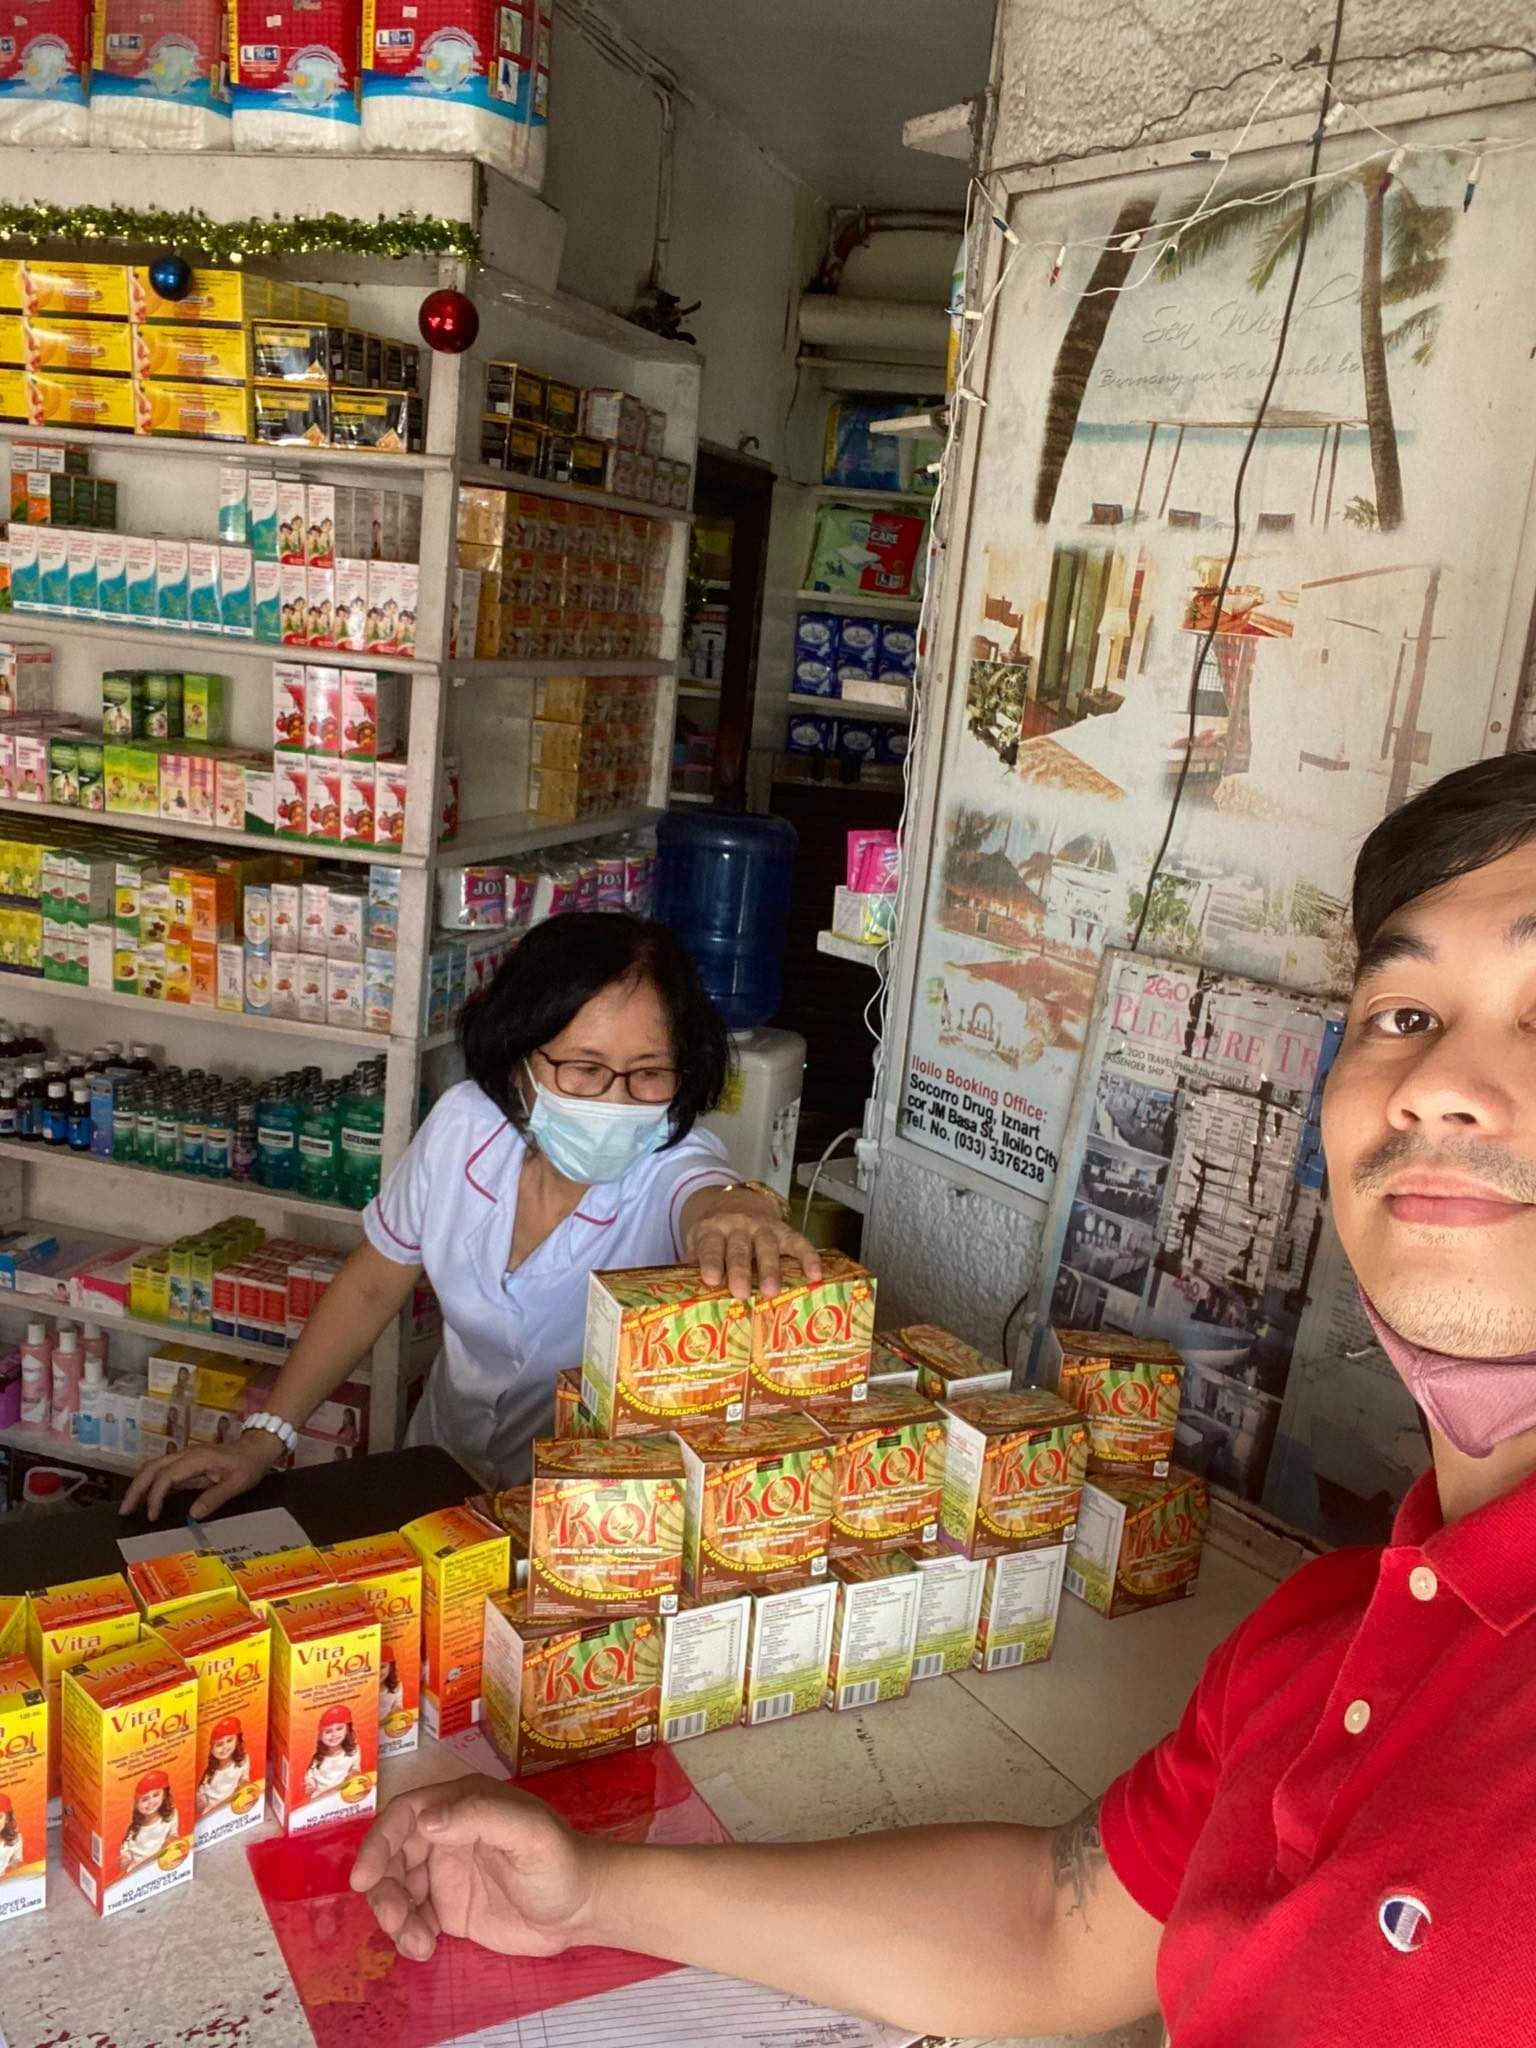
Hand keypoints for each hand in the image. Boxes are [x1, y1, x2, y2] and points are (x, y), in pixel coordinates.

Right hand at [119, 1429, 284, 1522]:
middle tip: (125, 1511)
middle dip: (136, 1489)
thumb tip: (191, 1515)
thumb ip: (215, 1498)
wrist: (257, 1448)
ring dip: (140, 1484)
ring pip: (154, 1466)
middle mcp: (186, 1455)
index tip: (152, 1516)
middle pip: (152, 1468)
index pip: (166, 1476)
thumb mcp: (238, 1483)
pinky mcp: (187, 1462)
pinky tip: (147, 1498)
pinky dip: (150, 1482)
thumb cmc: (249, 1465)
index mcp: (197, 1459)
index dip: (155, 1496)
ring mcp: (185, 1457)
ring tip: (130, 1506)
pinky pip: (163, 1470)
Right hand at [350, 1777, 599, 1962]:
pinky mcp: (448, 1909)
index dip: (379, 1841)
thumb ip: (479, 1818)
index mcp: (463, 1805)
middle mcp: (447, 1836)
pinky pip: (412, 1918)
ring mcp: (445, 1873)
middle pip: (392, 1856)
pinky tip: (425, 1948)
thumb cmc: (560, 1862)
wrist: (582, 1910)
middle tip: (395, 1919)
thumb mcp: (527, 1834)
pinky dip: (407, 1934)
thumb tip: (426, 1820)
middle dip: (383, 1888)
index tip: (363, 1877)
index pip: (406, 1814)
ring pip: (397, 1889)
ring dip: (394, 1916)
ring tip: (417, 1942)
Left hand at [686, 1200, 821, 1299]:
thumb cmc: (716, 1233)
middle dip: (740, 1270)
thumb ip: (693, 1262)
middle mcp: (738, 1226)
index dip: (710, 1261)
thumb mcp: (698, 1240)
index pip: (711, 1245)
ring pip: (767, 1246)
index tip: (711, 1278)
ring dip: (770, 1268)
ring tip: (771, 1291)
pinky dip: (808, 1256)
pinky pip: (797, 1241)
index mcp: (712, 1229)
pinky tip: (814, 1274)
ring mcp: (762, 1227)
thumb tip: (682, 1292)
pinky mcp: (783, 1229)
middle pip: (739, 1248)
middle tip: (742, 1292)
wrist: (736, 1200)